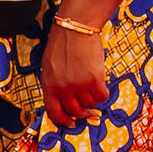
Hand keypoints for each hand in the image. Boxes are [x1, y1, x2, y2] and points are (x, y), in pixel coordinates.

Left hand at [39, 10, 109, 131]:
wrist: (75, 28)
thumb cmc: (63, 45)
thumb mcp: (51, 66)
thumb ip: (56, 84)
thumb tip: (66, 102)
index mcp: (48, 84)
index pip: (53, 112)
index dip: (63, 120)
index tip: (70, 123)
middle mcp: (62, 87)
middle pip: (75, 111)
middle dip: (83, 112)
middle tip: (89, 109)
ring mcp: (78, 85)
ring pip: (90, 103)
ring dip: (93, 97)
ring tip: (91, 82)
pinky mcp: (94, 80)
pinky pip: (102, 96)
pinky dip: (103, 92)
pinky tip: (101, 81)